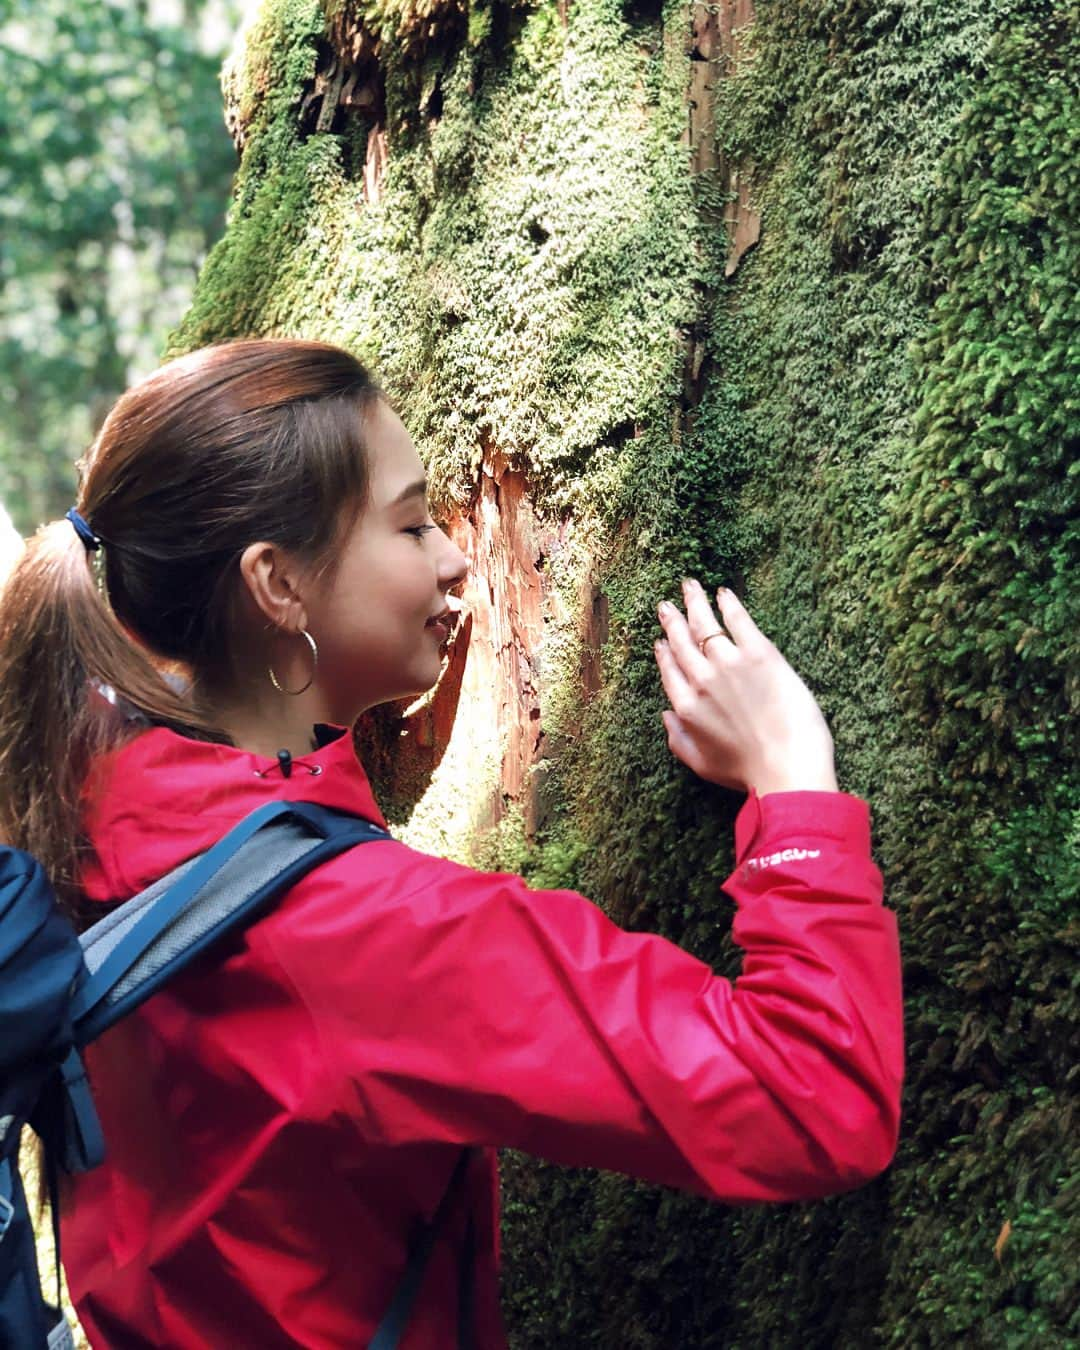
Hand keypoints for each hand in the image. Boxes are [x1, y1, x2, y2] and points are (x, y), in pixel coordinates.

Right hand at [654, 579, 837, 795]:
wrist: (786, 767)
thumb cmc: (747, 772)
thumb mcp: (701, 764)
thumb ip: (677, 740)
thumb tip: (665, 716)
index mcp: (686, 708)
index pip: (669, 671)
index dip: (664, 652)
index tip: (661, 640)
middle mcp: (701, 680)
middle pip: (682, 642)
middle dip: (672, 620)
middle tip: (666, 604)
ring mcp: (729, 664)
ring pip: (705, 625)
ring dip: (695, 603)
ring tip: (689, 586)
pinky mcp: (760, 655)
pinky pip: (739, 622)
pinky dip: (729, 605)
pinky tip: (724, 593)